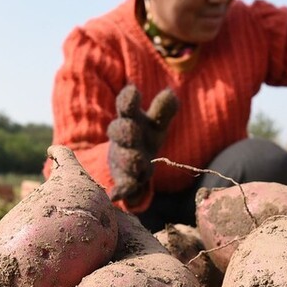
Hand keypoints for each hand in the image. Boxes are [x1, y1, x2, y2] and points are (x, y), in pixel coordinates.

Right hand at [106, 85, 178, 201]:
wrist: (130, 166)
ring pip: (122, 159)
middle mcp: (123, 139)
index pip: (126, 106)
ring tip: (137, 161)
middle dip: (124, 130)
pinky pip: (123, 186)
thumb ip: (163, 110)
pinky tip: (115, 196)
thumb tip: (170, 92)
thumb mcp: (155, 123)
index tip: (133, 91)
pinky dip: (120, 190)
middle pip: (119, 131)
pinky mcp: (126, 181)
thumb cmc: (144, 138)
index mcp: (130, 120)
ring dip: (129, 159)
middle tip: (132, 129)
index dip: (128, 99)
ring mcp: (122, 160)